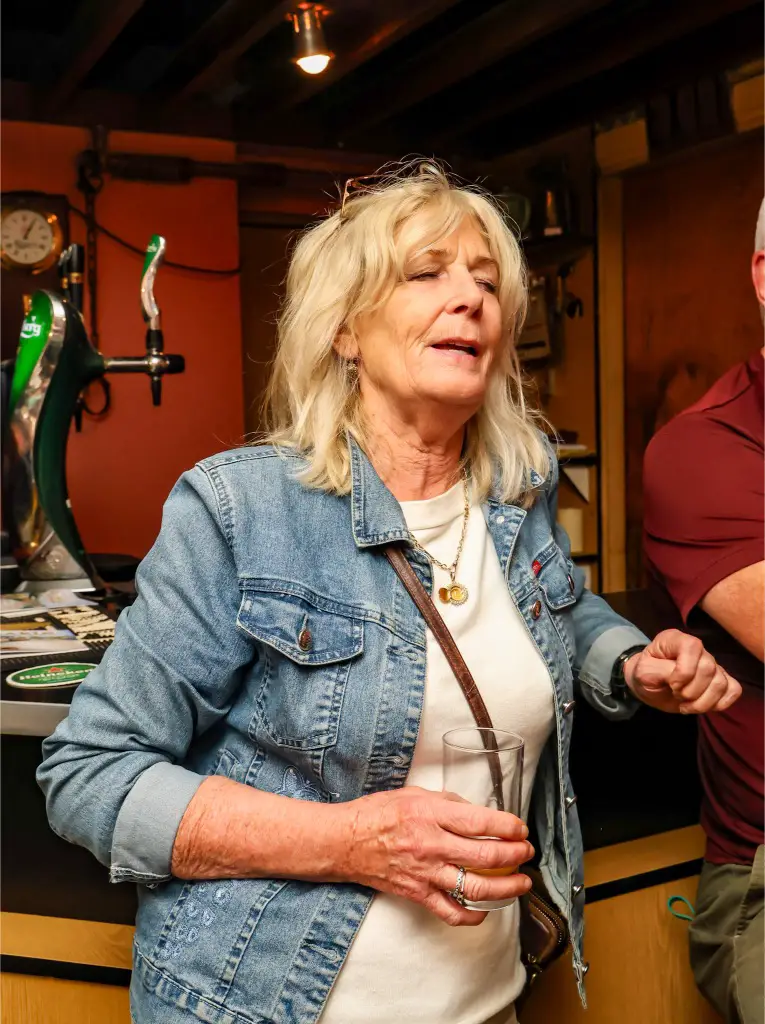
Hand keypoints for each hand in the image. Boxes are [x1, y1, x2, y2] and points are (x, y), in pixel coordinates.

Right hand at [343, 787, 533, 925]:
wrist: (346, 841)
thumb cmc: (378, 813)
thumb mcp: (416, 794)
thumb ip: (449, 803)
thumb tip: (478, 815)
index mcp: (431, 815)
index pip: (480, 821)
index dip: (508, 826)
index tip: (520, 828)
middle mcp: (431, 845)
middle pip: (485, 855)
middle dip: (514, 854)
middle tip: (526, 851)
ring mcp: (426, 873)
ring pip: (475, 886)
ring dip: (506, 887)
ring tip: (522, 882)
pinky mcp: (418, 894)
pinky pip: (451, 912)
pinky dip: (473, 915)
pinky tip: (487, 908)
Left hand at [623, 630, 741, 714]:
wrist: (649, 686)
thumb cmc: (645, 674)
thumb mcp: (643, 672)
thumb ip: (661, 671)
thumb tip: (681, 680)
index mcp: (676, 639)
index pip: (692, 647)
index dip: (684, 671)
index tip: (671, 685)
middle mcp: (698, 649)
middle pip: (709, 669)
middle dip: (691, 690)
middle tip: (676, 694)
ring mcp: (712, 664)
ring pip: (721, 683)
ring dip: (702, 702)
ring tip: (685, 704)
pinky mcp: (720, 680)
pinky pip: (734, 690)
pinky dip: (720, 704)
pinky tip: (702, 706)